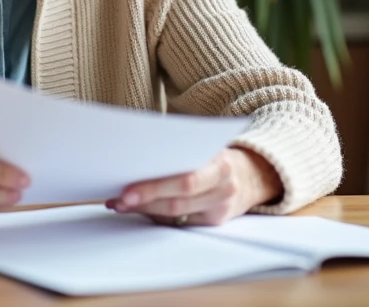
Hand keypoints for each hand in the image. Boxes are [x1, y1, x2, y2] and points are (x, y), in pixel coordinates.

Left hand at [106, 148, 282, 226]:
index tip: (127, 188)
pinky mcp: (214, 222)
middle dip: (145, 200)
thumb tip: (134, 161)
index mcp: (220, 163)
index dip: (154, 187)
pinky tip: (138, 209)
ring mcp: (220, 208)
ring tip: (120, 203)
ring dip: (144, 209)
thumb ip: (178, 151)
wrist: (250, 174)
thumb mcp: (205, 146)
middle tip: (118, 200)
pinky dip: (156, 216)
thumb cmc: (215, 156)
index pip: (185, 180)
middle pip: (178, 201)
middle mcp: (224, 187)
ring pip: (176, 214)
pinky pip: (180, 222)